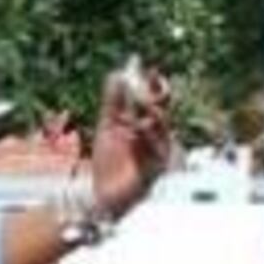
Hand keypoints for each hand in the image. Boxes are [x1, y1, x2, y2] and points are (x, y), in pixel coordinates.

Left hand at [92, 65, 176, 221]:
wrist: (102, 194)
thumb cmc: (110, 162)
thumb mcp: (108, 127)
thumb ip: (113, 102)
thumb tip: (117, 74)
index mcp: (148, 125)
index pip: (156, 101)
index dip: (155, 85)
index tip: (148, 69)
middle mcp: (158, 138)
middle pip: (161, 113)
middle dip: (153, 99)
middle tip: (143, 88)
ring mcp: (158, 154)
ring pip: (159, 131)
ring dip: (145, 120)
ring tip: (131, 117)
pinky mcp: (154, 169)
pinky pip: (152, 151)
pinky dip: (141, 141)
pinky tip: (131, 134)